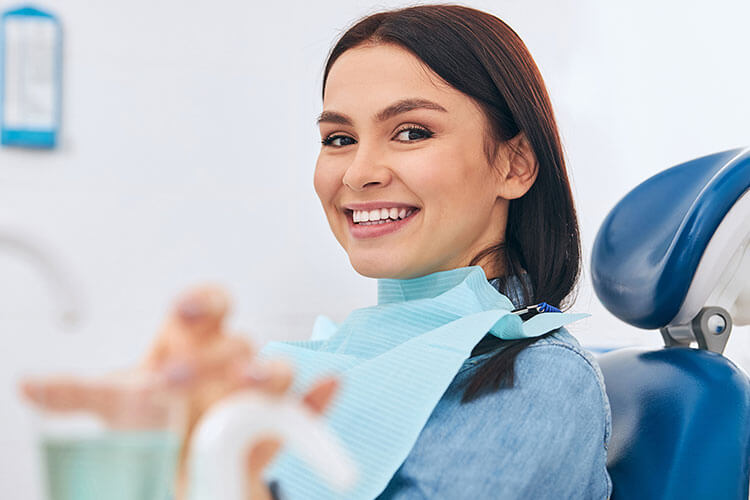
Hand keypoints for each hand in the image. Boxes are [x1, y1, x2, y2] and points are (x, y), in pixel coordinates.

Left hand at [19, 283, 339, 499]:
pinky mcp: (277, 425)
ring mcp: (254, 394)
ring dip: (267, 373)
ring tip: (248, 387)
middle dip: (212, 357)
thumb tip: (29, 385)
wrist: (180, 458)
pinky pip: (307, 409)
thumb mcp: (117, 405)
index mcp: (194, 342)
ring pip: (275, 371)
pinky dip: (320, 400)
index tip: (186, 309)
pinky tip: (326, 390)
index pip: (209, 306)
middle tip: (176, 381)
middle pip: (235, 342)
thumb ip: (79, 392)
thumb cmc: (156, 420)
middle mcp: (228, 362)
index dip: (204, 301)